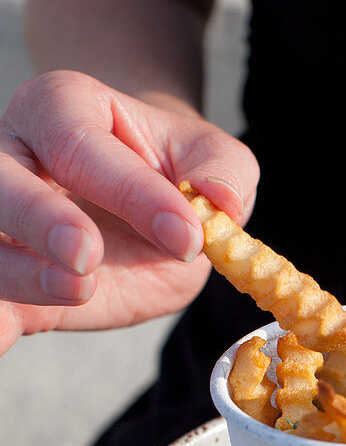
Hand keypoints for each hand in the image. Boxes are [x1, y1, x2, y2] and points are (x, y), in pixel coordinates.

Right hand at [0, 70, 258, 353]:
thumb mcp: (212, 159)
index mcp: (63, 109)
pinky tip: (1, 336)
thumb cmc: (174, 172)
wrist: (154, 214)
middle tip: (87, 255)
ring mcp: (5, 221)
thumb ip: (222, 170)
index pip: (78, 143)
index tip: (185, 236)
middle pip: (0, 182)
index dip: (130, 191)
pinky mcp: (10, 282)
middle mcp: (15, 156)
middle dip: (40, 218)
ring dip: (20, 273)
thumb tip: (219, 200)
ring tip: (78, 291)